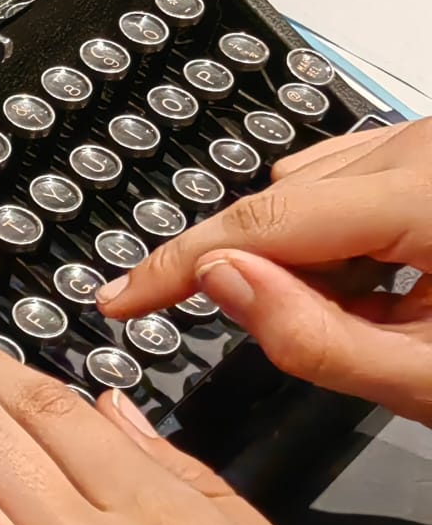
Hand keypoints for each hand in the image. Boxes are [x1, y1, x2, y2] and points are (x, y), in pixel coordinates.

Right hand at [98, 118, 431, 426]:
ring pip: (303, 191)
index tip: (122, 299)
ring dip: (304, 258)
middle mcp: (421, 148)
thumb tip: (216, 280)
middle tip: (316, 337)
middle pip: (281, 204)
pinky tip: (381, 282)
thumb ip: (319, 338)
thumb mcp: (430, 380)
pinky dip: (334, 238)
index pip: (263, 221)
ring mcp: (423, 144)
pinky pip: (340, 182)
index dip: (179, 263)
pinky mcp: (423, 154)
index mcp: (426, 195)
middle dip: (272, 275)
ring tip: (373, 314)